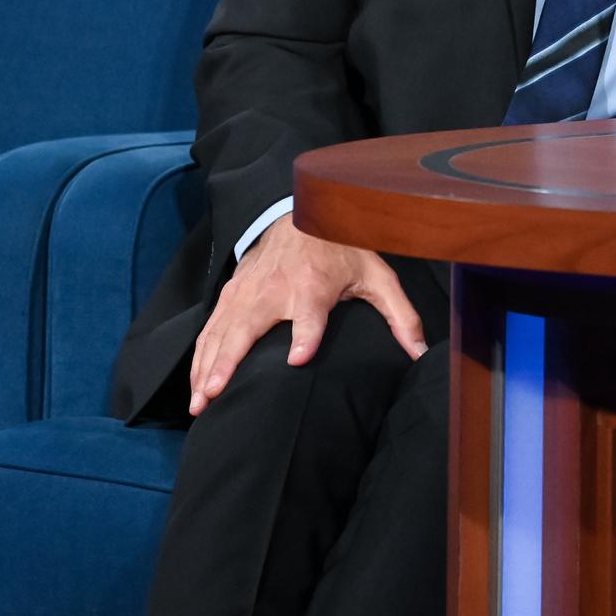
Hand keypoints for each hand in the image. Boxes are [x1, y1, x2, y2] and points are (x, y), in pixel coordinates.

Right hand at [187, 215, 425, 416]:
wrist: (299, 213)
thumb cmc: (341, 249)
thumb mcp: (376, 275)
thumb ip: (399, 314)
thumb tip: (420, 351)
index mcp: (314, 285)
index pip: (310, 314)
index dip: (306, 335)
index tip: (299, 359)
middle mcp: (275, 290)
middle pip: (248, 328)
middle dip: (229, 362)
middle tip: (214, 396)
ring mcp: (247, 293)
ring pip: (221, 333)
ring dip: (207, 368)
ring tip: (199, 402)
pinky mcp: (230, 296)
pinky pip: (210, 330)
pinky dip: (200, 357)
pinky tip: (195, 384)